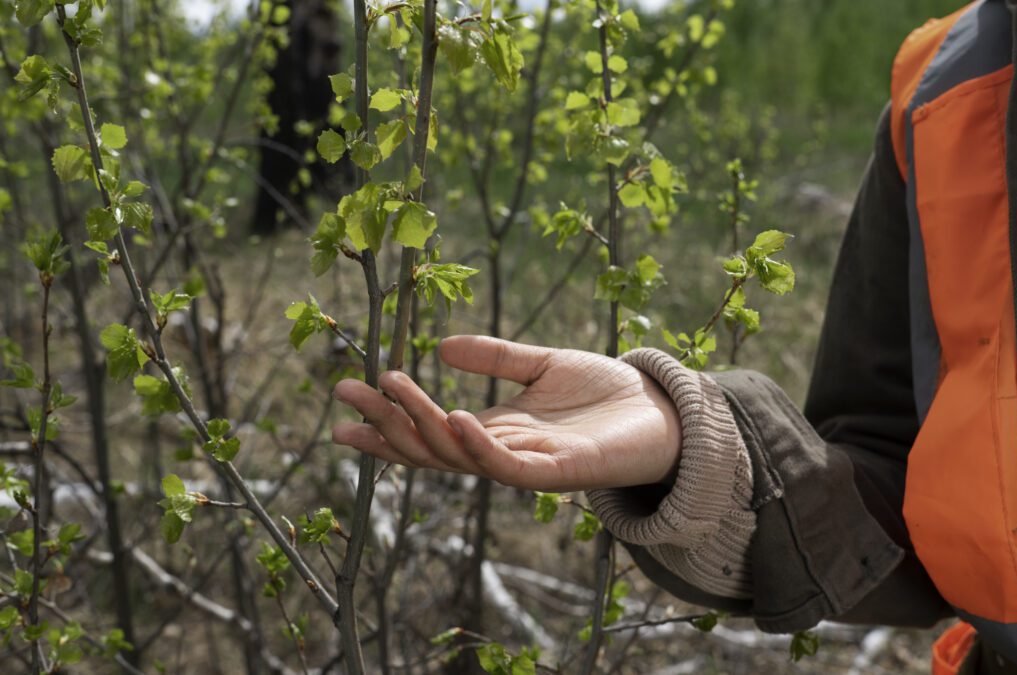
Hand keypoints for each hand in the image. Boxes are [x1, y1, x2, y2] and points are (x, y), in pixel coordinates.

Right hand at [331, 335, 681, 491]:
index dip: (386, 417)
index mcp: (495, 430)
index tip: (345, 396)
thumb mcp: (543, 364)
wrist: (664, 412)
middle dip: (386, 423)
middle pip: (429, 446)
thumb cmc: (607, 393)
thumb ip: (496, 357)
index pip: (427, 429)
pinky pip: (508, 466)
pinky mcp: (557, 473)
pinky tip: (454, 416)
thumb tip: (442, 346)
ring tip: (391, 388)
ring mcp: (527, 466)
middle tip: (345, 391)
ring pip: (459, 456)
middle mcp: (502, 453)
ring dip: (421, 425)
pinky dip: (478, 445)